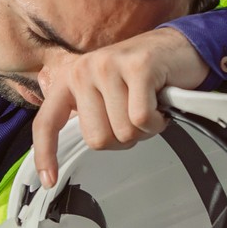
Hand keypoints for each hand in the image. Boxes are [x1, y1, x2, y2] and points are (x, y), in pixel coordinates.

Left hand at [31, 26, 210, 185]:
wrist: (180, 47)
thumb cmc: (144, 77)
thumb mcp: (105, 94)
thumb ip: (89, 115)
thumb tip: (85, 144)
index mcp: (70, 79)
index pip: (47, 122)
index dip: (46, 154)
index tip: (49, 181)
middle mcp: (83, 70)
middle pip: (97, 139)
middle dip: (122, 138)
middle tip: (135, 117)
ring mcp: (109, 66)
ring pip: (123, 131)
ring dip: (144, 129)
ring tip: (149, 106)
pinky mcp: (138, 67)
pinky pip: (142, 119)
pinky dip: (157, 122)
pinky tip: (161, 106)